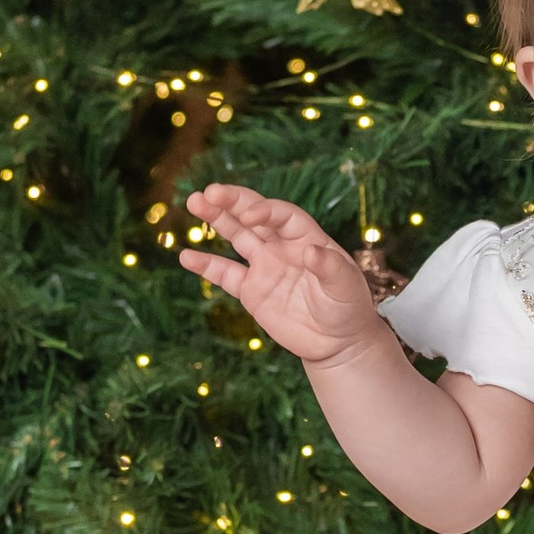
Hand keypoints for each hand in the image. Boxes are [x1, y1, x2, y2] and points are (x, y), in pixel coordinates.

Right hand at [176, 183, 385, 368]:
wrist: (336, 342)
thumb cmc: (348, 308)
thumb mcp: (346, 287)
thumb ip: (330, 268)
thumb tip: (311, 251)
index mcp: (306, 237)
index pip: (282, 215)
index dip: (266, 210)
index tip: (252, 214)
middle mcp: (281, 246)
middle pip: (253, 216)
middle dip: (232, 202)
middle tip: (209, 192)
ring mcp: (263, 266)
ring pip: (236, 235)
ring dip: (215, 219)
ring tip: (194, 202)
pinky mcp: (251, 290)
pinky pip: (225, 274)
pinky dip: (205, 265)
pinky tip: (185, 256)